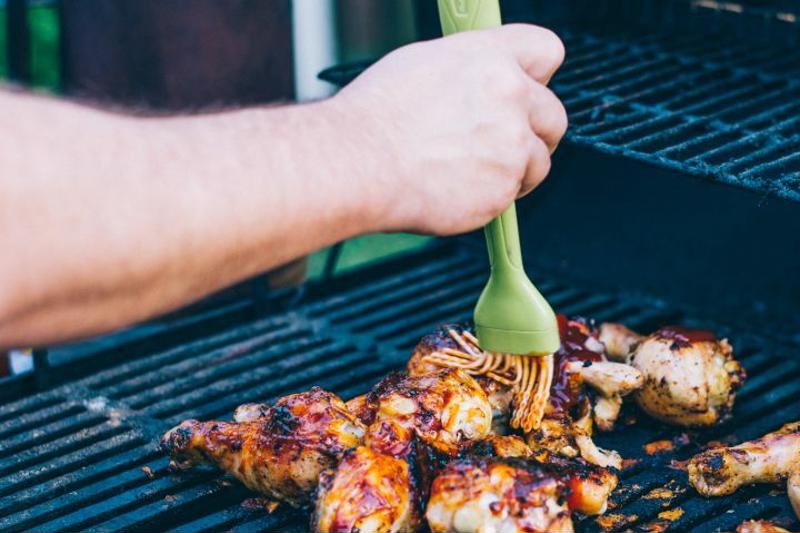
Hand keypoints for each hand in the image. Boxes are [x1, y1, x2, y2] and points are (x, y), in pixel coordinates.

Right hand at [330, 24, 566, 235]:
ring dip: (516, 170)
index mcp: (490, 57)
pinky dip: (492, 197)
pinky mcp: (505, 187)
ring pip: (539, 161)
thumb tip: (483, 82)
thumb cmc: (376, 117)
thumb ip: (469, 71)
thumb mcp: (423, 65)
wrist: (360, 163)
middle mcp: (510, 95)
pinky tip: (458, 191)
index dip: (538, 75)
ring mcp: (512, 143)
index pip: (546, 51)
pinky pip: (513, 195)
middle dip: (535, 133)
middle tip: (507, 146)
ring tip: (473, 174)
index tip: (528, 90)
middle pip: (554, 115)